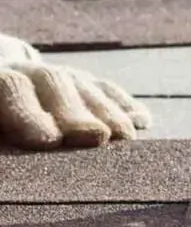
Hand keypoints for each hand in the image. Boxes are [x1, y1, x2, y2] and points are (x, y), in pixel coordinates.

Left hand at [0, 35, 150, 150]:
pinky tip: (142, 121)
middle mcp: (28, 72)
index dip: (28, 113)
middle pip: (55, 83)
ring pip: (84, 85)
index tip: (48, 140)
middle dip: (76, 111)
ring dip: (107, 111)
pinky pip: (105, 88)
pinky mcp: (80, 81)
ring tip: (126, 137)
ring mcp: (58, 74)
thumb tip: (13, 154)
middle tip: (95, 138)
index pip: (11, 90)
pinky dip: (123, 104)